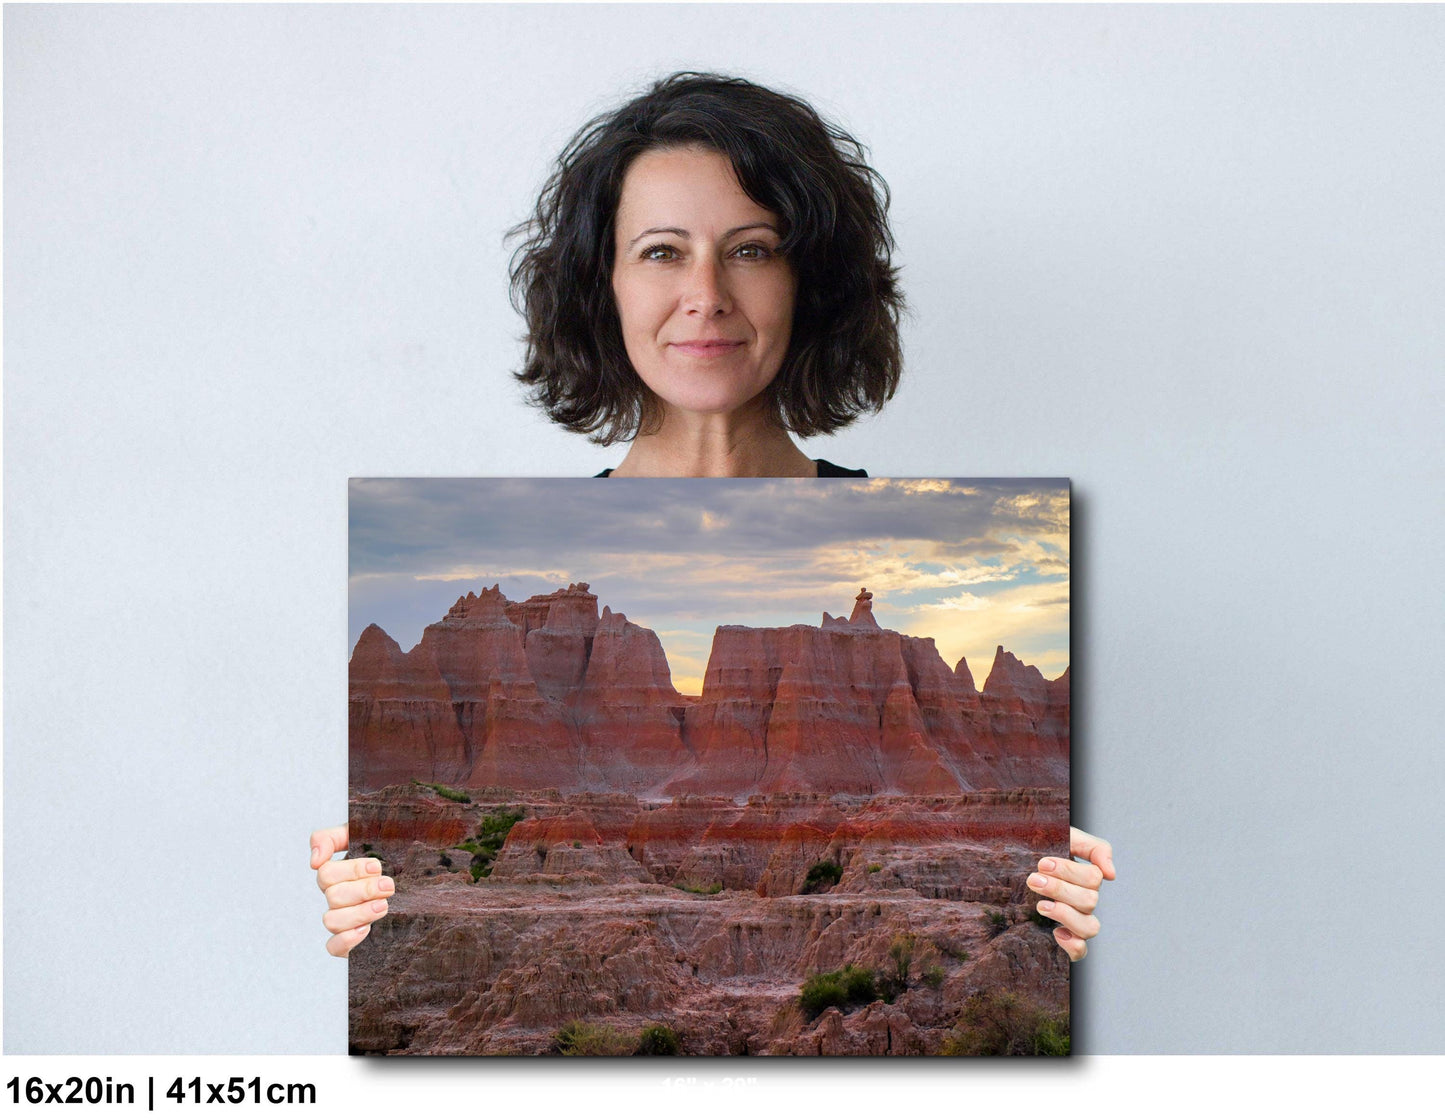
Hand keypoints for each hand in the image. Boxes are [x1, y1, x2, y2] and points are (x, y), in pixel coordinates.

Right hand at [310, 824, 393, 957]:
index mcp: (338, 874)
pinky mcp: (350, 942)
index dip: (351, 870)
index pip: (326, 873)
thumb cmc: (390, 855)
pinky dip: (346, 940)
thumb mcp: (365, 836)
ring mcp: (343, 920)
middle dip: (363, 890)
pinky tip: (366, 930)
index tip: (376, 866)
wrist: (420, 881)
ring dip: (359, 913)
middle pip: (333, 896)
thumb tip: (314, 860)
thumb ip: (332, 837)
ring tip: (384, 906)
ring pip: (331, 921)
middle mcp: (337, 898)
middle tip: (389, 886)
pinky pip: (333, 947)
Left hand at [1028, 827, 1114, 961]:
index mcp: (1086, 878)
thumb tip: (1111, 875)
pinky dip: (1073, 945)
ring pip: (1090, 927)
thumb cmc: (1039, 848)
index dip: (1069, 871)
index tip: (1043, 863)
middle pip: (1089, 901)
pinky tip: (1056, 933)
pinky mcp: (1063, 938)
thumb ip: (1094, 848)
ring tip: (1041, 905)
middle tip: (1033, 880)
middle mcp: (1084, 901)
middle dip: (1059, 889)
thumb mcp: (1066, 837)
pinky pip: (1081, 952)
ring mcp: (1075, 920)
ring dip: (1065, 915)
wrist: (1008, 863)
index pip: (1093, 878)